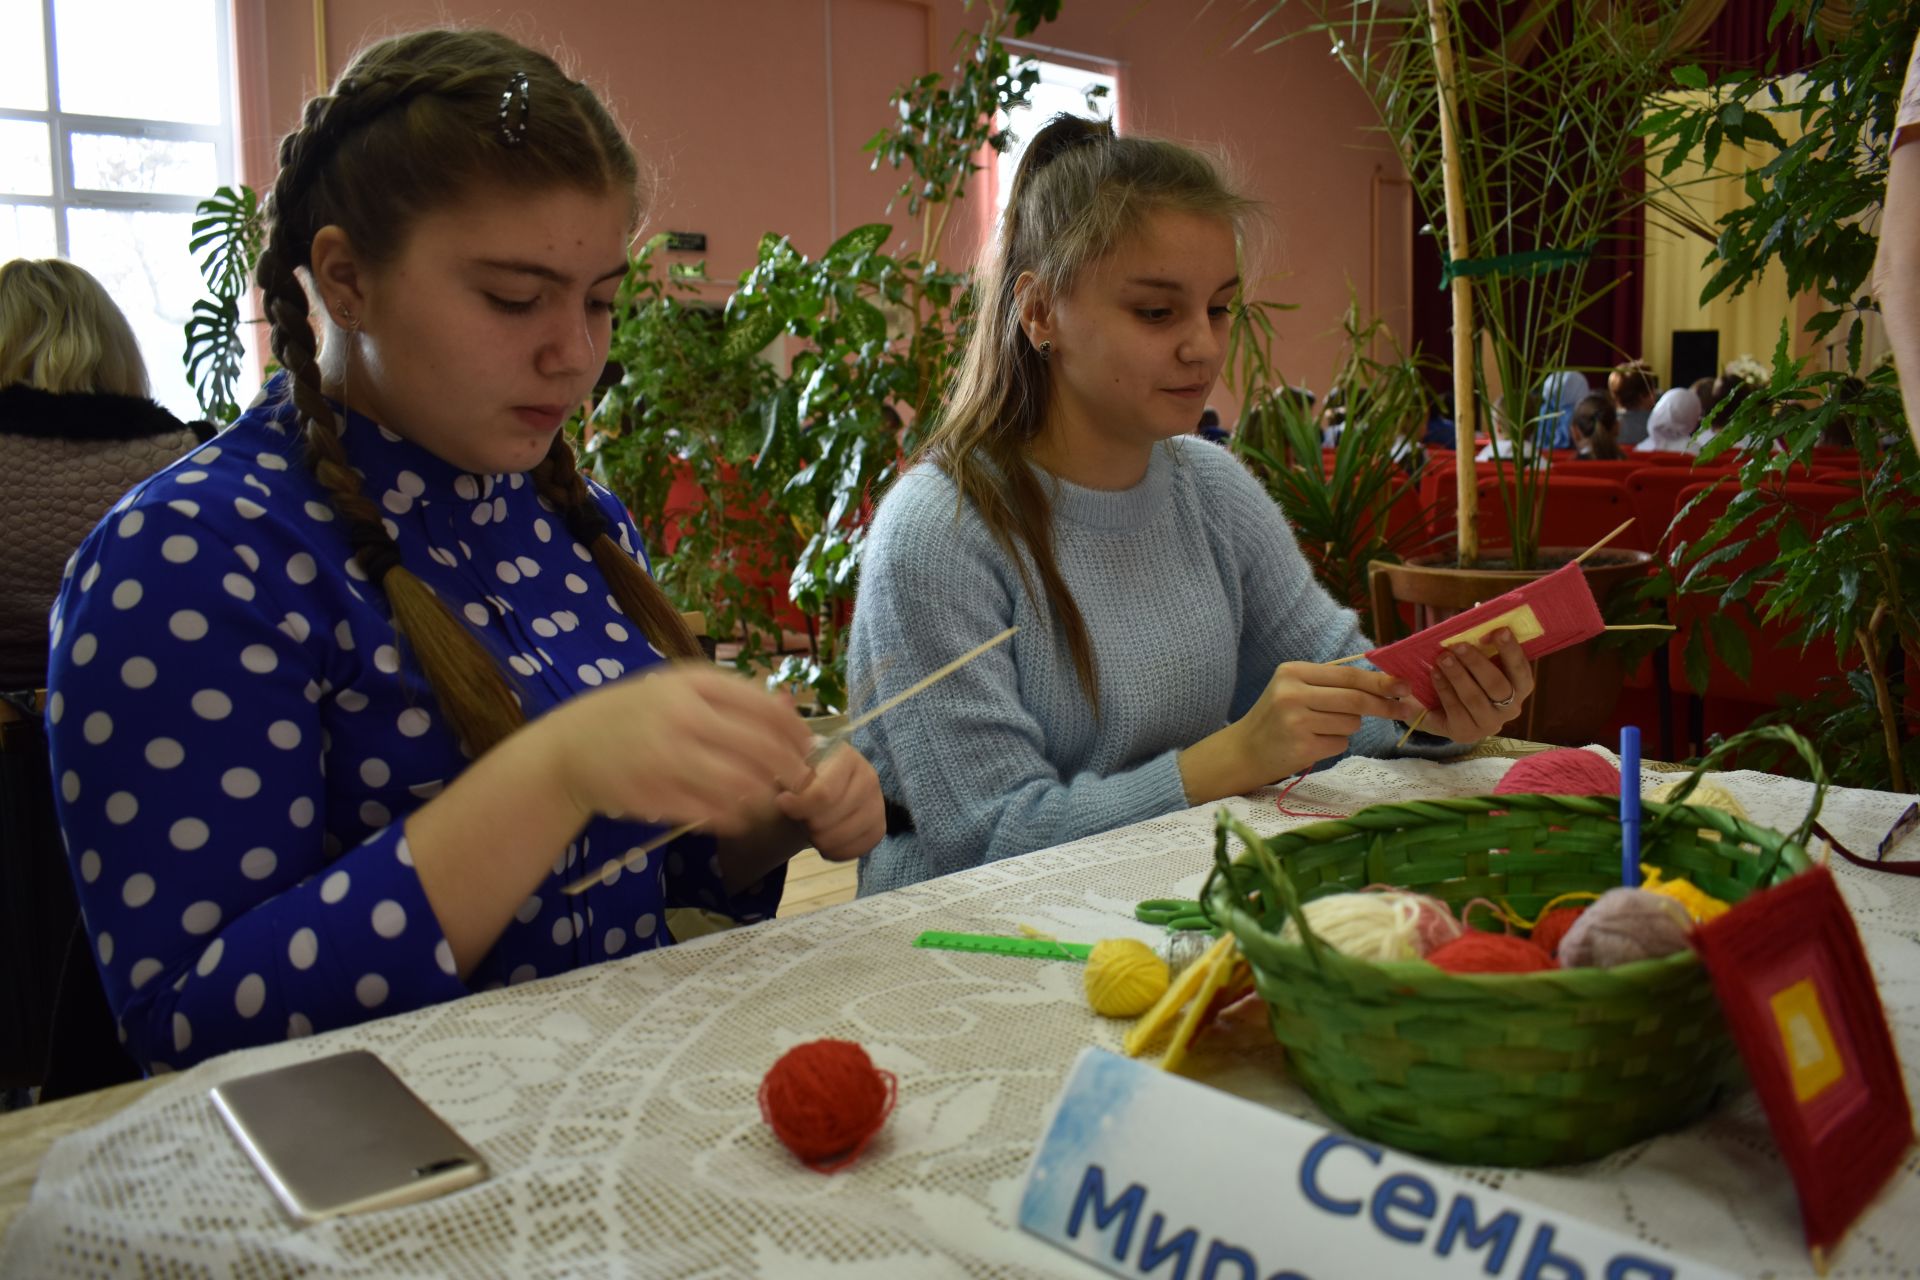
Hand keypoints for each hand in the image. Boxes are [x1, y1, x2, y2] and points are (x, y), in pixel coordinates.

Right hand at [542, 664, 815, 836]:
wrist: (569, 748)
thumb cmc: (633, 714)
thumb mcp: (675, 686)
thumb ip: (727, 694)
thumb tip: (788, 710)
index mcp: (692, 684)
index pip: (765, 707)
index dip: (796, 731)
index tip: (808, 746)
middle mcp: (683, 717)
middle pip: (761, 749)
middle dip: (791, 769)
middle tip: (801, 781)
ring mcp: (668, 759)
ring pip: (741, 786)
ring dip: (764, 797)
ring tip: (768, 799)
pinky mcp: (656, 796)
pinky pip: (713, 813)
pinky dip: (733, 817)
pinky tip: (736, 815)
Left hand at [775, 744, 883, 861]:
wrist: (825, 786)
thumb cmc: (806, 773)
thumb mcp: (792, 766)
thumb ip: (787, 773)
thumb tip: (782, 787)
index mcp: (846, 757)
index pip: (823, 794)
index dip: (798, 805)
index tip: (781, 803)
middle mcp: (869, 777)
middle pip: (827, 820)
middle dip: (806, 823)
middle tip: (801, 815)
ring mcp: (878, 804)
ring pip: (839, 838)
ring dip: (818, 839)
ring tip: (813, 826)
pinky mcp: (879, 828)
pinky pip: (853, 851)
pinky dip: (833, 851)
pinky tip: (826, 838)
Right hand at [1180, 662, 1407, 801]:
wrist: (1243, 751)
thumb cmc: (1276, 718)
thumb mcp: (1295, 689)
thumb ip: (1331, 684)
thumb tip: (1385, 684)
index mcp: (1292, 672)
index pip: (1347, 675)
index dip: (1379, 681)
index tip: (1404, 686)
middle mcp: (1292, 694)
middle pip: (1355, 699)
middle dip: (1384, 705)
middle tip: (1404, 709)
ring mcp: (1296, 722)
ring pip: (1351, 723)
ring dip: (1347, 727)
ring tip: (1320, 729)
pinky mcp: (1302, 747)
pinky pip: (1340, 743)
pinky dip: (1335, 744)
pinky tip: (1312, 743)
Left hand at [1400, 628, 1535, 742]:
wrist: (1437, 711)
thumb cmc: (1465, 679)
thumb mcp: (1475, 663)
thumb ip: (1482, 646)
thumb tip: (1477, 615)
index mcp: (1519, 689)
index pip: (1521, 670)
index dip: (1511, 651)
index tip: (1499, 630)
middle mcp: (1510, 709)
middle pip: (1497, 685)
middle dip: (1477, 663)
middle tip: (1458, 645)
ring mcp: (1489, 724)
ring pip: (1475, 698)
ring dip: (1457, 675)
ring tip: (1442, 657)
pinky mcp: (1466, 733)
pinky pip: (1456, 709)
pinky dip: (1444, 689)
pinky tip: (1435, 674)